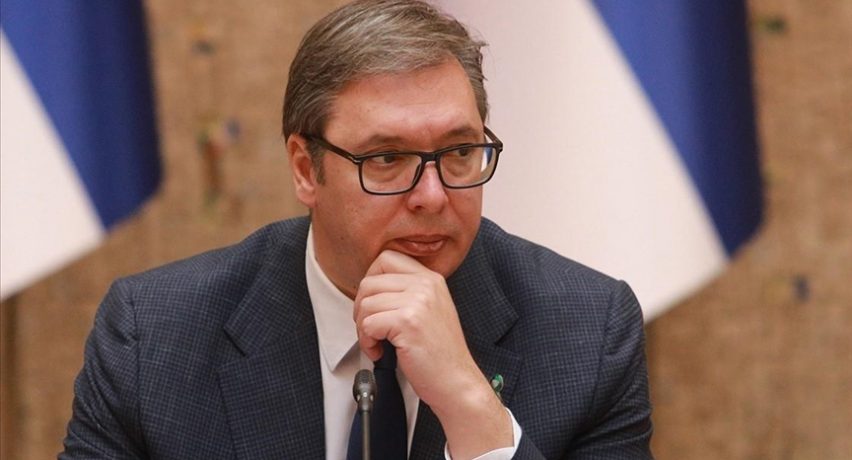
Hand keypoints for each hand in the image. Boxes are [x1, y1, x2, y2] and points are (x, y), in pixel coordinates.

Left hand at [354, 250, 511, 457]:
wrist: (457, 381)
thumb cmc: (440, 354)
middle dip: (361, 307)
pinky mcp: (407, 322)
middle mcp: (426, 285)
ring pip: (365, 303)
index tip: (373, 302)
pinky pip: (368, 324)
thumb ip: (408, 293)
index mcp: (431, 279)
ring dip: (363, 328)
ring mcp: (418, 302)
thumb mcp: (431, 310)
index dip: (371, 279)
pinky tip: (380, 352)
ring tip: (377, 342)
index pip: (387, 258)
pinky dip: (367, 342)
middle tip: (370, 327)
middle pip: (370, 280)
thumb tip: (372, 288)